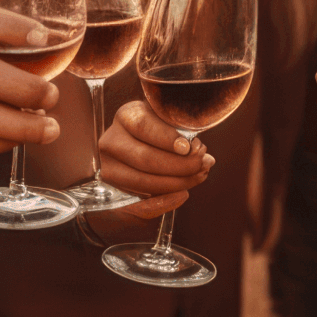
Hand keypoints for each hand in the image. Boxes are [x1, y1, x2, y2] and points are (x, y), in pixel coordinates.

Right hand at [98, 101, 214, 219]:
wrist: (134, 143)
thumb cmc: (158, 129)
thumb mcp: (168, 123)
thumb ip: (185, 136)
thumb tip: (207, 160)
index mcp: (126, 116)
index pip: (144, 126)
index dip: (168, 139)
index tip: (189, 147)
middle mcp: (111, 141)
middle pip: (145, 158)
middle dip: (179, 165)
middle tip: (201, 164)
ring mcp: (109, 166)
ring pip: (144, 181)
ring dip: (176, 182)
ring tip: (198, 176)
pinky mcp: (114, 188)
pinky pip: (139, 200)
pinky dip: (165, 200)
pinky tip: (183, 193)